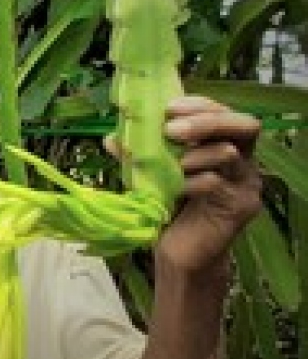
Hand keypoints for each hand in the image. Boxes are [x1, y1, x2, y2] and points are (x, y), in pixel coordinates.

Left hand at [155, 96, 262, 274]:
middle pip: (244, 125)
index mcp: (225, 145)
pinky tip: (177, 189)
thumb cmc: (169, 208)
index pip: (224, 112)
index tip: (169, 108)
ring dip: (195, 155)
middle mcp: (243, 160)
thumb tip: (111, 137)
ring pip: (230, 154)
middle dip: (205, 121)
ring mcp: (246, 184)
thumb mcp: (151, 175)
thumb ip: (138, 155)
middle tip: (171, 130)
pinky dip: (193, 182)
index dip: (199, 105)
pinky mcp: (241, 207)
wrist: (179, 253)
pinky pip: (218, 185)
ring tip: (173, 165)